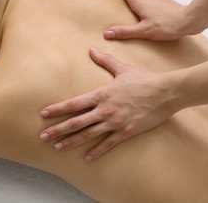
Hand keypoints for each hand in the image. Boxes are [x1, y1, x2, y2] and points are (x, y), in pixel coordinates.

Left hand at [40, 48, 175, 161]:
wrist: (165, 92)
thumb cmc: (144, 79)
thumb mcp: (122, 69)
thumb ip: (104, 60)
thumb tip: (91, 49)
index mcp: (102, 94)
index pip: (74, 103)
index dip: (57, 109)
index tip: (44, 114)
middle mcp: (105, 110)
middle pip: (76, 122)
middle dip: (58, 130)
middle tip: (42, 137)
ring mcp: (115, 122)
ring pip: (88, 135)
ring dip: (71, 142)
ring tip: (57, 148)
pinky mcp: (126, 131)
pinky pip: (108, 144)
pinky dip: (97, 151)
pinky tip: (87, 158)